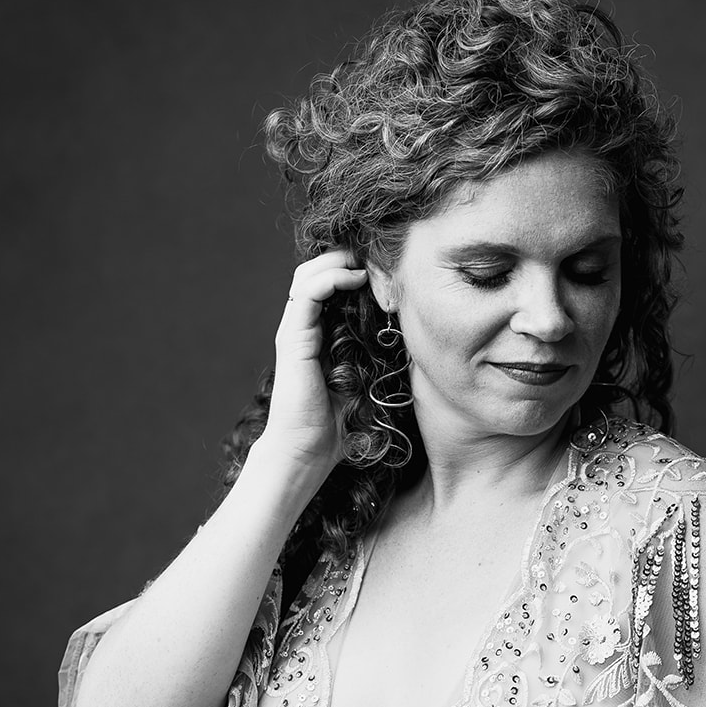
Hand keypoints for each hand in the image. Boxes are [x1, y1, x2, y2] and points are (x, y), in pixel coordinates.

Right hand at [257, 250, 368, 473]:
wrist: (307, 452)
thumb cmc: (336, 426)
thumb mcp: (365, 382)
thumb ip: (375, 358)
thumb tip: (413, 343)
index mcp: (317, 335)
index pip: (328, 286)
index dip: (352, 269)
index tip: (383, 267)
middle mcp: (303, 328)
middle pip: (316, 272)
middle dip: (344, 256)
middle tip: (375, 254)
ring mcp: (295, 331)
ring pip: (308, 275)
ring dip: (338, 260)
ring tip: (365, 260)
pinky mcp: (293, 339)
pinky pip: (308, 294)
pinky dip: (331, 278)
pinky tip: (355, 278)